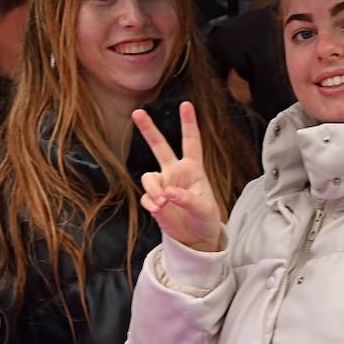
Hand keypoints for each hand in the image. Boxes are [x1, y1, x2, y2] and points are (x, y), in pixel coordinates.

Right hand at [132, 101, 223, 252]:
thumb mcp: (204, 209)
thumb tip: (168, 194)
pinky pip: (146, 196)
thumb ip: (187, 199)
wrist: (195, 239)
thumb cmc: (205, 219)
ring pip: (148, 177)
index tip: (186, 104)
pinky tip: (159, 211)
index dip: (189, 123)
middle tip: (137, 112)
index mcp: (193, 168)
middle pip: (159, 146)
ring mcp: (163, 185)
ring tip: (163, 204)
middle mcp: (176, 172)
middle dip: (148, 129)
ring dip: (153, 189)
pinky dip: (150, 203)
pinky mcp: (154, 201)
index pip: (191, 142)